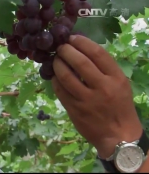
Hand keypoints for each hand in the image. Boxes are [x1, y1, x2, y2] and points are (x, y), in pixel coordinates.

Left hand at [51, 35, 142, 157]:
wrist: (118, 135)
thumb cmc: (119, 106)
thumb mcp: (119, 84)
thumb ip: (103, 68)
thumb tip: (80, 50)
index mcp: (116, 78)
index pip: (97, 53)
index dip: (82, 42)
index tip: (72, 37)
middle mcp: (102, 87)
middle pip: (80, 62)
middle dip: (66, 51)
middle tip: (60, 47)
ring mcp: (86, 100)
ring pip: (66, 76)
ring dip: (57, 64)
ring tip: (55, 59)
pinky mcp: (74, 110)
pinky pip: (60, 90)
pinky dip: (55, 80)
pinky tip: (54, 75)